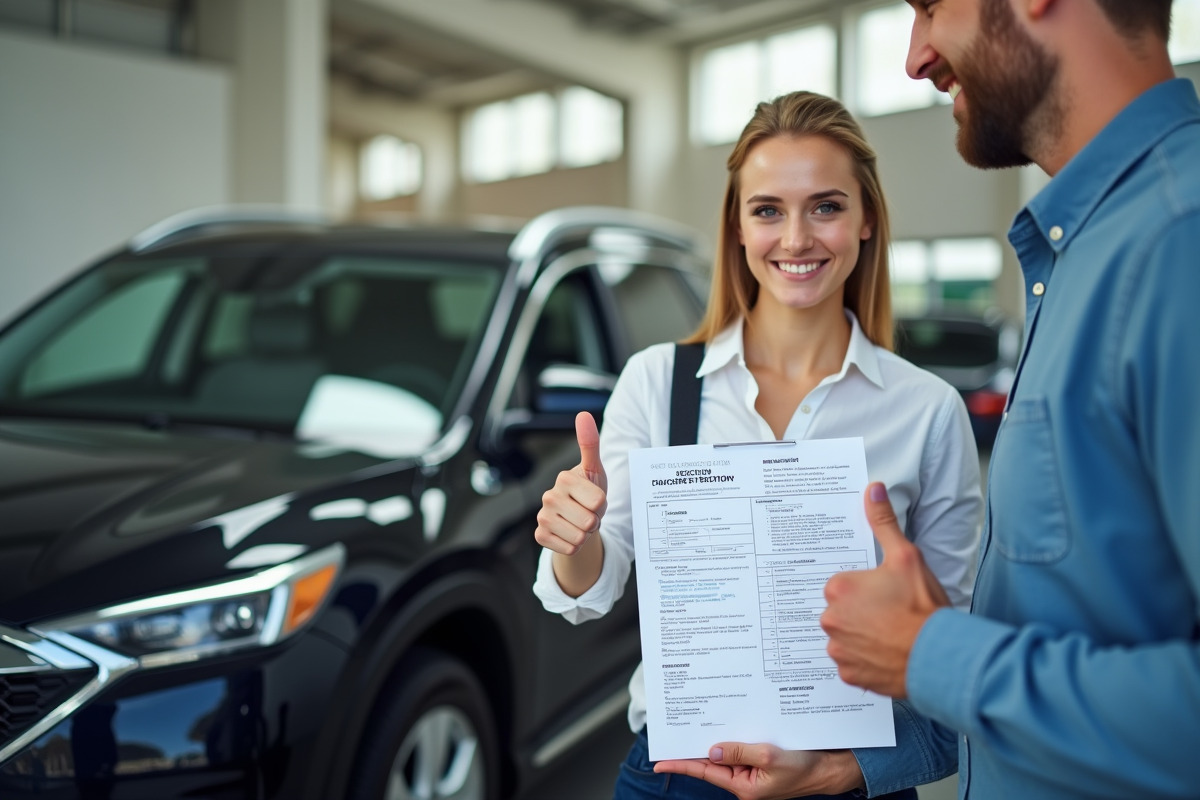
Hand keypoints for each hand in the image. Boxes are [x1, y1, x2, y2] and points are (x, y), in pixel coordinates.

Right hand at [534, 411, 607, 556]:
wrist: (577, 517)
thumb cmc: (588, 491)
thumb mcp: (595, 469)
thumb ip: (590, 443)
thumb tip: (583, 414)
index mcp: (564, 478)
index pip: (599, 501)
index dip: (603, 505)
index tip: (594, 500)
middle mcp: (548, 496)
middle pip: (590, 521)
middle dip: (595, 521)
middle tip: (588, 513)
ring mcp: (542, 517)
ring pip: (579, 537)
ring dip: (585, 534)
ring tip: (580, 523)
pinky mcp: (539, 536)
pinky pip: (569, 549)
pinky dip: (574, 546)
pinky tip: (568, 534)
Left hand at [653, 742, 864, 799]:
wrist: (831, 768)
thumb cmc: (804, 767)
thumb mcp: (769, 757)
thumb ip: (739, 752)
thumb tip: (712, 749)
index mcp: (743, 786)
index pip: (705, 772)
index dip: (681, 765)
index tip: (659, 763)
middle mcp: (744, 780)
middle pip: (712, 762)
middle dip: (695, 747)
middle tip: (674, 730)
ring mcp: (753, 771)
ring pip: (726, 753)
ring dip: (714, 738)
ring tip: (695, 722)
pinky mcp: (762, 760)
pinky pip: (741, 748)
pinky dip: (733, 736)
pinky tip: (726, 722)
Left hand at [821, 482, 949, 697]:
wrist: (941, 656)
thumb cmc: (923, 607)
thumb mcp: (907, 557)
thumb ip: (884, 523)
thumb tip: (873, 490)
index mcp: (838, 589)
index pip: (842, 585)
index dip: (866, 588)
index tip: (885, 594)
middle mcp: (831, 620)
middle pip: (841, 610)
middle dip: (861, 612)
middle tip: (890, 614)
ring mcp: (839, 650)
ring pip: (845, 637)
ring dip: (862, 636)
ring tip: (891, 635)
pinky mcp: (850, 675)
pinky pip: (852, 663)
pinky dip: (866, 660)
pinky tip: (888, 653)